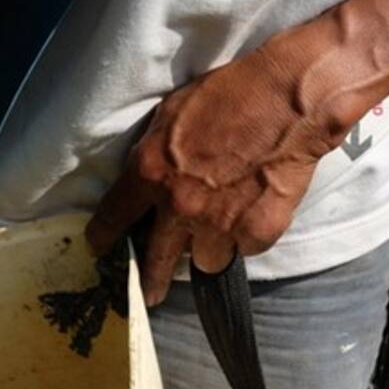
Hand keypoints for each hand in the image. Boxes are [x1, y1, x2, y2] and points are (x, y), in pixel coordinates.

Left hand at [85, 26, 356, 304]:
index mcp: (149, 173)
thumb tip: (143, 181)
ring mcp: (219, 224)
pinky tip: (252, 211)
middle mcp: (179, 207)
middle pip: (155, 262)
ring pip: (204, 260)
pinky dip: (245, 237)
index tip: (100, 249)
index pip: (113, 219)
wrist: (289, 99)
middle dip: (148, 282)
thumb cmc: (228, 94)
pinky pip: (243, 248)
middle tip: (147, 295)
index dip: (103, 238)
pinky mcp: (258, 233)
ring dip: (206, 249)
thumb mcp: (170, 115)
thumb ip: (152, 155)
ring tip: (217, 228)